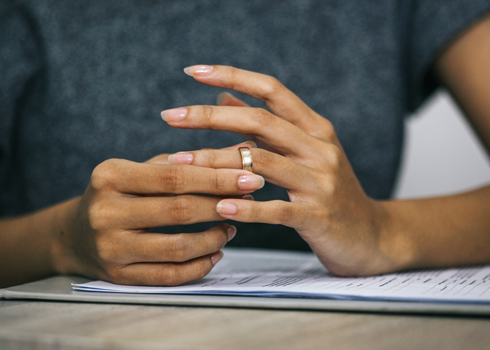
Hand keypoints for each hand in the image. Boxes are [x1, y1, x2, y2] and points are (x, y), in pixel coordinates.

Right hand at [52, 154, 264, 284]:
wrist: (76, 234)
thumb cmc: (121, 194)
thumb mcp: (143, 169)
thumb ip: (189, 160)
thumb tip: (243, 148)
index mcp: (111, 176)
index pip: (174, 176)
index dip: (216, 178)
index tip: (250, 176)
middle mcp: (106, 212)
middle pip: (179, 210)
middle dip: (223, 204)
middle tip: (251, 198)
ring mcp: (111, 248)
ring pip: (177, 247)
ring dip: (214, 238)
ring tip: (233, 226)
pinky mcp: (119, 276)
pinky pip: (169, 275)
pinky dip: (200, 266)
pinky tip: (217, 252)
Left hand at [162, 65, 405, 275]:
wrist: (372, 236)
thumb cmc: (330, 193)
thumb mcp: (306, 152)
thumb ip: (267, 126)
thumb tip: (226, 98)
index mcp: (315, 128)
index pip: (271, 89)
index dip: (232, 76)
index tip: (194, 71)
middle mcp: (319, 148)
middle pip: (260, 121)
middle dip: (210, 116)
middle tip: (170, 115)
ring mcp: (320, 181)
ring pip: (261, 162)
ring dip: (216, 162)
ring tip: (179, 163)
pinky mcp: (317, 216)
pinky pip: (276, 209)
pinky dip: (245, 207)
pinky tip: (218, 207)